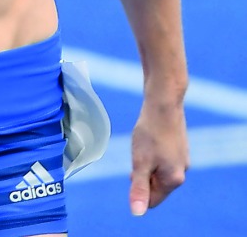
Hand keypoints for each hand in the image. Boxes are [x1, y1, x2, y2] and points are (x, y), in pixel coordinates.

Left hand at [129, 97, 188, 215]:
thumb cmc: (151, 132)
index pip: (153, 199)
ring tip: (143, 144)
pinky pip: (163, 158)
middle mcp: (182, 171)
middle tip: (137, 155)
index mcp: (174, 179)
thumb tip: (137, 212)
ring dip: (147, 162)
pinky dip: (153, 152)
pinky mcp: (180, 146)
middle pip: (156, 184)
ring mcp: (182, 158)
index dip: (139, 188)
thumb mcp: (140, 162)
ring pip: (159, 169)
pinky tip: (150, 138)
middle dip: (143, 173)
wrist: (163, 103)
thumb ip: (139, 188)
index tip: (134, 169)